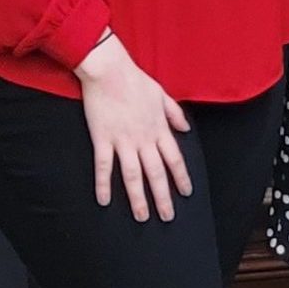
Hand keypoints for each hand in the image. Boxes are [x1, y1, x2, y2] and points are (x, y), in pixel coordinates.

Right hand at [74, 35, 192, 220]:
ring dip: (138, 198)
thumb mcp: (162, 94)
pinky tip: (104, 201)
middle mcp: (144, 139)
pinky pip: (104, 167)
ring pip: (133, 176)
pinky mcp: (103, 139)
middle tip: (167, 217)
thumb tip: (185, 128)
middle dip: (163, 197)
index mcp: (160, 129)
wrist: (109, 70)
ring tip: (142, 217)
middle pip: (157, 174)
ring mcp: (124, 140)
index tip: (186, 193)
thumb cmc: (135, 80)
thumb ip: (174, 114)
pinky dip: (104, 185)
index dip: (181, 178)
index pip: (175, 160)